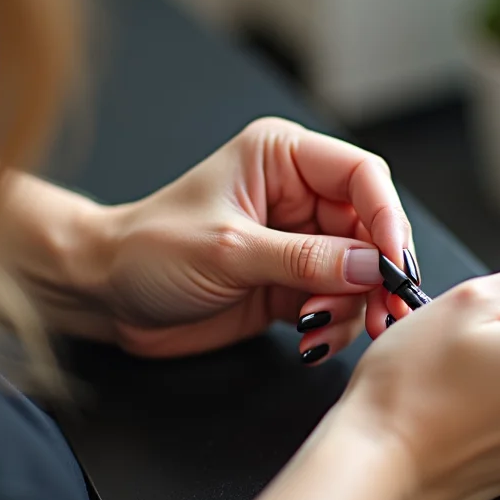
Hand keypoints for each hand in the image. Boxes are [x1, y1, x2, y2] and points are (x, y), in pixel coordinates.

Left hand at [84, 117, 415, 358]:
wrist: (105, 294)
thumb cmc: (148, 250)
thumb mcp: (229, 250)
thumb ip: (305, 258)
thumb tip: (372, 267)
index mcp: (284, 158)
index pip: (363, 176)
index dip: (388, 218)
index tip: (394, 263)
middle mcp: (299, 195)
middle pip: (371, 229)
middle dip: (377, 274)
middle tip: (382, 313)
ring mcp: (298, 242)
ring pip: (360, 272)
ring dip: (354, 306)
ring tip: (321, 331)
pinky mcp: (292, 284)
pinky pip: (337, 303)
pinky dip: (334, 324)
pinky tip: (309, 340)